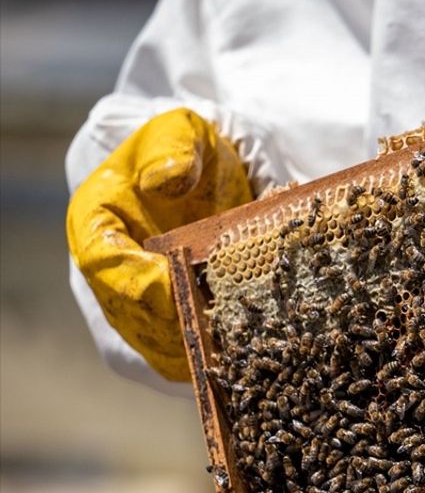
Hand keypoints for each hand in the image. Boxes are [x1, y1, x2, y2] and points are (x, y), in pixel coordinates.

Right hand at [67, 108, 251, 380]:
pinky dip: (223, 362)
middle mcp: (111, 283)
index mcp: (95, 230)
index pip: (107, 268)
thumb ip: (171, 148)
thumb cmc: (183, 153)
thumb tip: (165, 178)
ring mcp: (141, 315)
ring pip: (167, 354)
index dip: (141, 283)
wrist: (199, 181)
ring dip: (209, 352)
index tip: (176, 283)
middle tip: (233, 324)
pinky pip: (192, 362)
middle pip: (139, 324)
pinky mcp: (173, 334)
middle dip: (186, 326)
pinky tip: (261, 352)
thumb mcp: (179, 131)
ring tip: (254, 342)